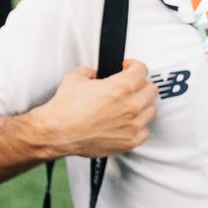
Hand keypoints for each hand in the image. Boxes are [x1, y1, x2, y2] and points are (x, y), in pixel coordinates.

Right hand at [36, 59, 156, 158]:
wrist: (57, 133)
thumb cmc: (64, 110)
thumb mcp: (75, 77)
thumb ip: (91, 72)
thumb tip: (96, 75)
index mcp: (121, 86)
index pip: (142, 69)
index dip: (134, 66)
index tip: (129, 69)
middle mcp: (130, 105)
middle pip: (151, 90)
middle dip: (140, 85)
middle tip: (131, 87)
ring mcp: (132, 125)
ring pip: (150, 110)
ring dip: (141, 106)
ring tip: (128, 106)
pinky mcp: (129, 141)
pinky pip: (144, 131)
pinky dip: (137, 127)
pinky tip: (126, 124)